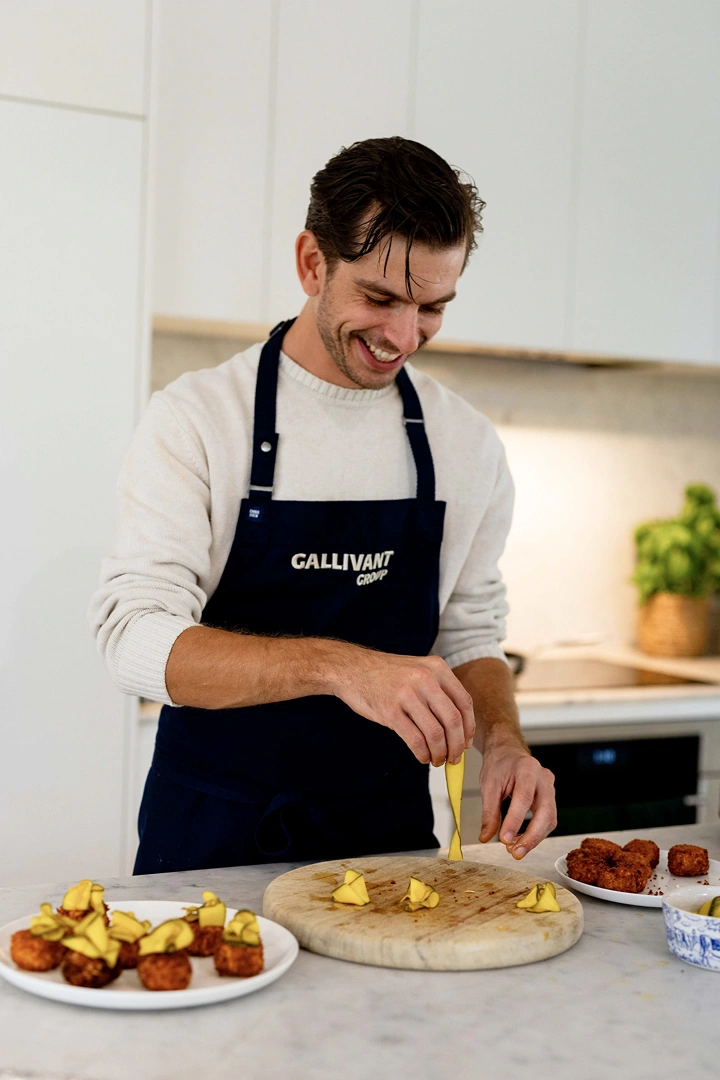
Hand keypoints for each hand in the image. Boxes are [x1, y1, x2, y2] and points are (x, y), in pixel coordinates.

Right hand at [331, 649, 474, 766]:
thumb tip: (460, 728)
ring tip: (437, 760)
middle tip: (454, 758)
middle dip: (457, 745)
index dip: (469, 727)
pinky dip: (423, 753)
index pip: (464, 702)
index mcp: (436, 668)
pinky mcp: (390, 711)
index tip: (466, 742)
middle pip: (453, 720)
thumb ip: (439, 691)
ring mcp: (407, 694)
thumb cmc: (387, 674)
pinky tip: (422, 756)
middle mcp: (425, 679)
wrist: (352, 668)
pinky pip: (415, 739)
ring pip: (436, 733)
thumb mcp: (419, 670)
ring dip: (440, 753)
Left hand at [478, 738, 556, 857]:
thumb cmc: (499, 765)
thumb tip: (486, 837)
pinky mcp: (551, 799)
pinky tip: (521, 841)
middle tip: (516, 853)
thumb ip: (489, 813)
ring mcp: (550, 788)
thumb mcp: (488, 785)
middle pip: (545, 812)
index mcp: (526, 769)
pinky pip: (548, 820)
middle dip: (531, 836)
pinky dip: (536, 834)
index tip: (505, 839)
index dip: (515, 821)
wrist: (508, 753)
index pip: (524, 798)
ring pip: (550, 819)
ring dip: (534, 838)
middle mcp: (543, 778)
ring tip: (515, 850)